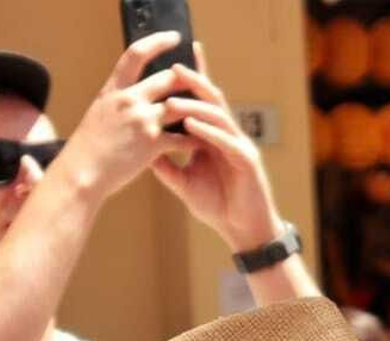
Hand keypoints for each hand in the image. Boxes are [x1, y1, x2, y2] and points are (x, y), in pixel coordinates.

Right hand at [46, 32, 196, 202]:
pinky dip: (196, 140)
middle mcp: (128, 100)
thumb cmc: (90, 147)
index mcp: (113, 90)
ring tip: (212, 115)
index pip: (136, 55)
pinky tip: (204, 144)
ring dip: (197, 111)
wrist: (82, 173)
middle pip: (169, 79)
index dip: (157, 42)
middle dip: (188, 82)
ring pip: (181, 106)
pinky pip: (184, 138)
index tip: (174, 38)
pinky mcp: (152, 144)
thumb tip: (137, 91)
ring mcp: (141, 120)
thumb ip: (119, 100)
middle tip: (205, 86)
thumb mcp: (100, 113)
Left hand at [148, 44, 284, 251]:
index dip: (191, 82)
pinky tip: (191, 125)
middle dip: (194, 82)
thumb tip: (141, 149)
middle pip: (212, 101)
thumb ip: (166, 165)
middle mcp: (228, 136)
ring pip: (219, 117)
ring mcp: (239, 146)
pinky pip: (227, 141)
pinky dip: (209, 132)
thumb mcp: (183, 183)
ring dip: (195, 107)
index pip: (201, 104)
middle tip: (174, 66)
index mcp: (214, 138)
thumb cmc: (219, 207)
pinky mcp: (248, 161)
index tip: (172, 61)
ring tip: (173, 100)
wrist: (243, 230)